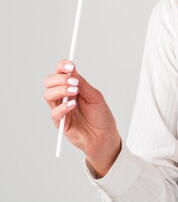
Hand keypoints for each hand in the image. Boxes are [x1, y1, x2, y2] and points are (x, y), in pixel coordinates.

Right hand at [44, 59, 121, 174]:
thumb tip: (72, 70)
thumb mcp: (95, 96)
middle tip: (74, 82)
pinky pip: (55, 112)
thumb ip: (82, 84)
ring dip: (60, 90)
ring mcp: (60, 108)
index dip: (62, 66)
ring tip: (75, 92)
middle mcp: (64, 96)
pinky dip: (63, 106)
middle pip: (50, 82)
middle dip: (60, 79)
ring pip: (48, 95)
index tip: (70, 65)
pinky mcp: (60, 122)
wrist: (104, 136)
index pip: (61, 72)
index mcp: (73, 87)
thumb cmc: (101, 116)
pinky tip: (73, 105)